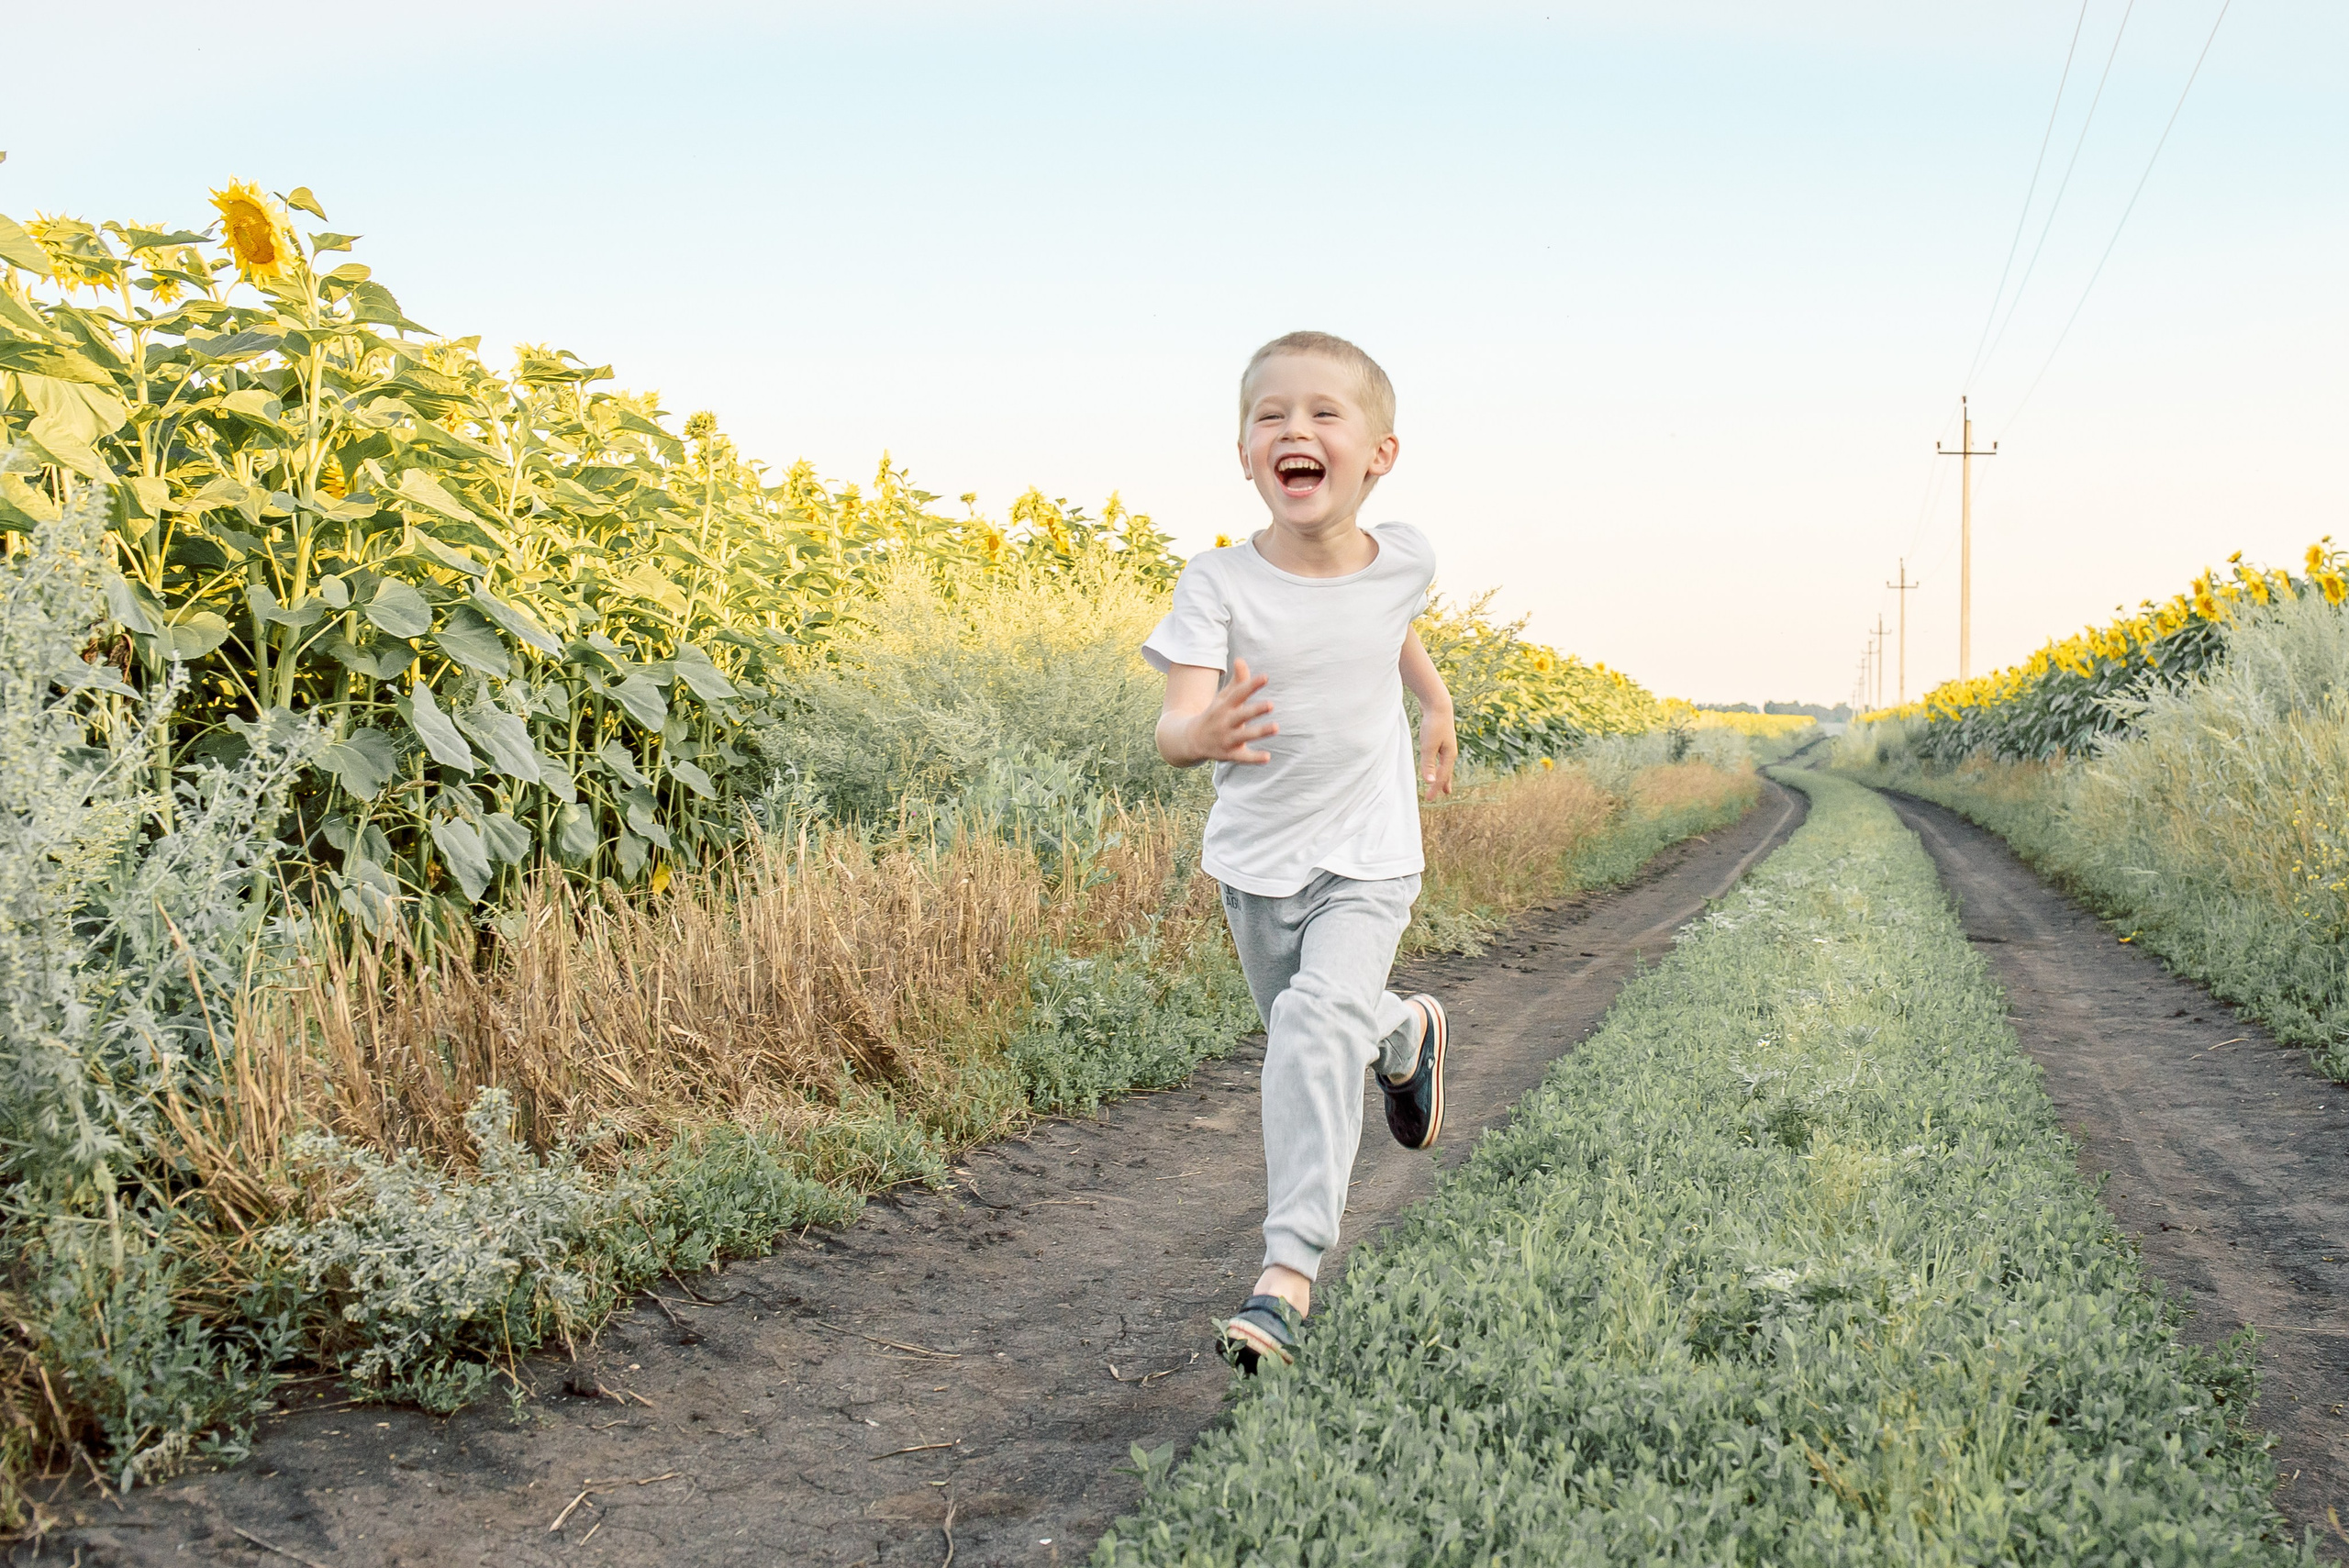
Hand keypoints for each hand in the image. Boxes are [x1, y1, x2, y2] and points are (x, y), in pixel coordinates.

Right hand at [1160, 658, 1277, 766]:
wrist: (1191, 739)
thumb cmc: (1214, 714)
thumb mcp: (1223, 698)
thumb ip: (1237, 681)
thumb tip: (1241, 659)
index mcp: (1224, 706)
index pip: (1239, 694)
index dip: (1251, 685)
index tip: (1265, 677)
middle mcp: (1225, 721)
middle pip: (1241, 715)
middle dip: (1255, 710)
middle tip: (1271, 704)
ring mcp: (1226, 738)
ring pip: (1244, 735)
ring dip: (1259, 732)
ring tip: (1276, 727)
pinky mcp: (1229, 754)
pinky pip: (1242, 757)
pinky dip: (1254, 758)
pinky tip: (1267, 757)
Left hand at [1418, 706, 1455, 797]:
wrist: (1438, 703)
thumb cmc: (1433, 724)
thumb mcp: (1428, 746)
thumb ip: (1428, 764)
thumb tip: (1430, 782)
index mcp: (1449, 755)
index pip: (1442, 776)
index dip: (1435, 788)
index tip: (1429, 799)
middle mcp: (1449, 751)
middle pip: (1447, 771)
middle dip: (1444, 783)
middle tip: (1444, 794)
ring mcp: (1446, 744)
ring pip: (1444, 764)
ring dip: (1443, 774)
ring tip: (1442, 781)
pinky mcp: (1440, 738)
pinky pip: (1440, 756)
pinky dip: (1438, 763)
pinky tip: (1437, 761)